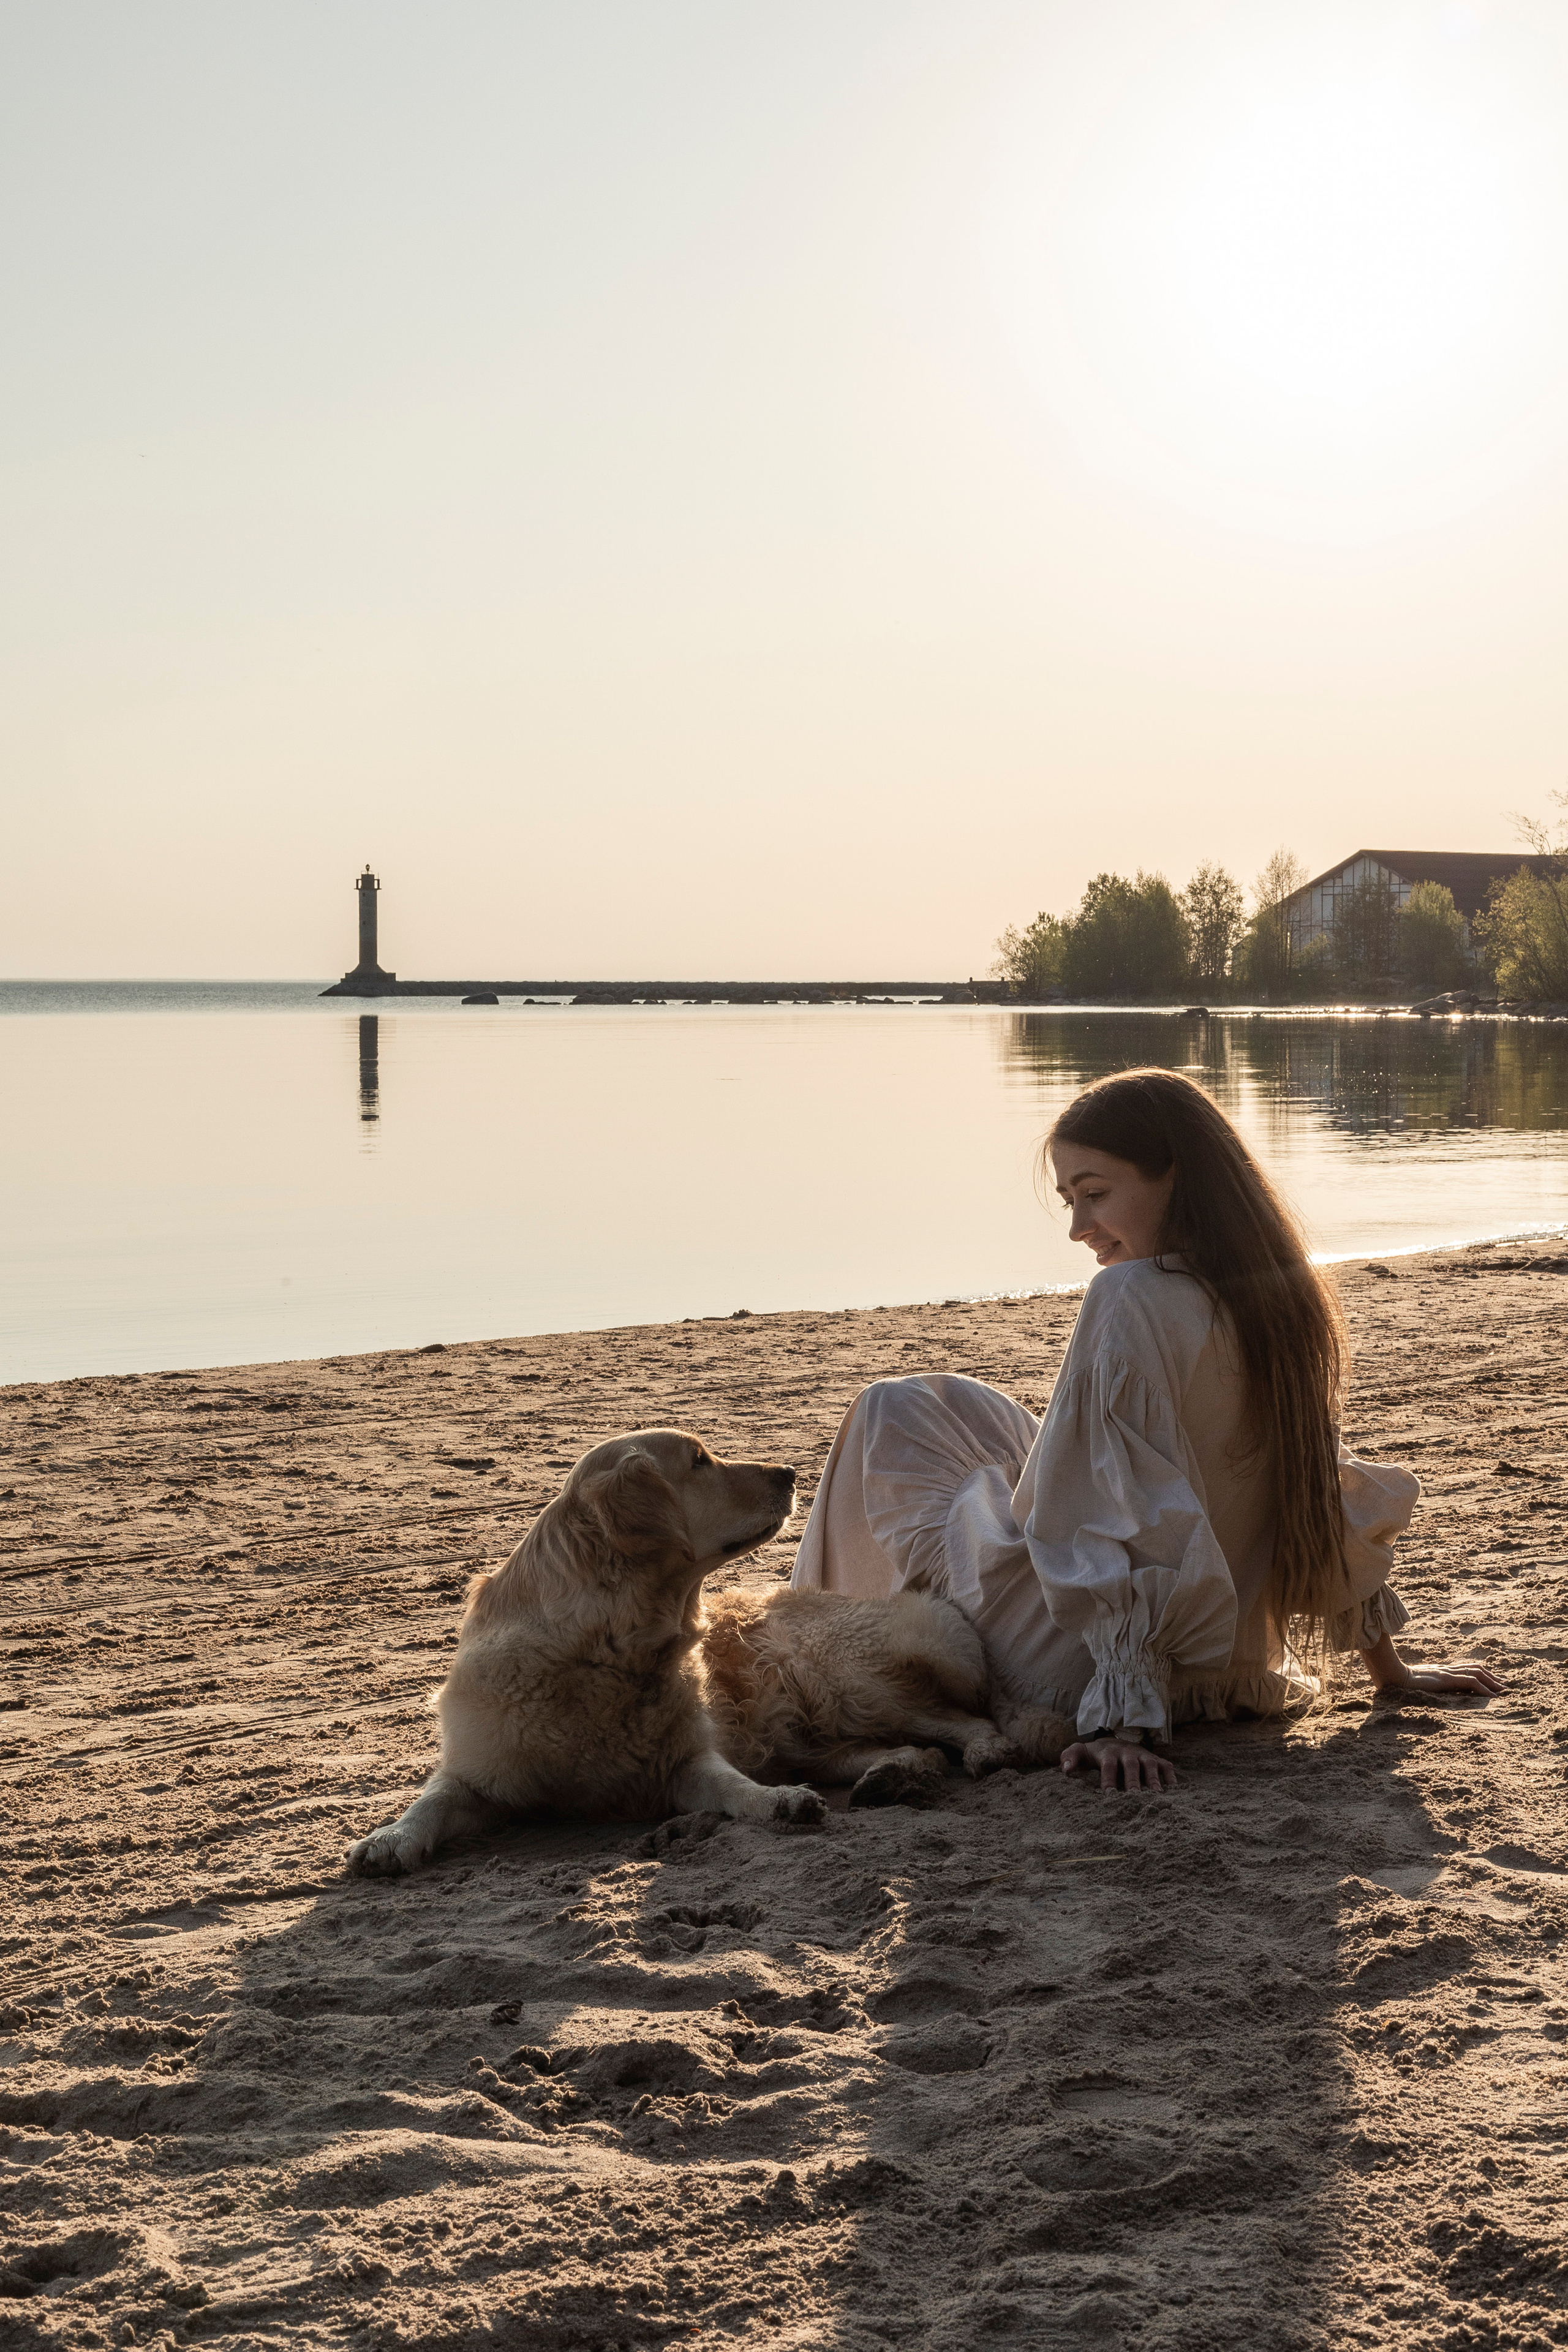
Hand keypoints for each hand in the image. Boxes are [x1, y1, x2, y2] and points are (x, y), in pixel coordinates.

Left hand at [1061, 1736, 1176, 1790]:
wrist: (1112, 1740)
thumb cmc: (1094, 1753)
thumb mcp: (1079, 1752)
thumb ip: (1069, 1758)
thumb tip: (1065, 1770)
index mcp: (1108, 1753)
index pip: (1108, 1765)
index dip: (1108, 1778)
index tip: (1108, 1794)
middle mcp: (1127, 1752)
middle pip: (1131, 1765)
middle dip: (1134, 1780)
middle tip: (1135, 1796)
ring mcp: (1143, 1755)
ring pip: (1150, 1764)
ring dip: (1154, 1778)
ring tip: (1157, 1794)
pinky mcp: (1154, 1758)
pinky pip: (1166, 1765)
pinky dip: (1170, 1775)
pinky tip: (1175, 1789)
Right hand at [1379, 1663, 1504, 1696]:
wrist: (1389, 1676)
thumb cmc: (1396, 1681)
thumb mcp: (1413, 1685)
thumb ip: (1422, 1685)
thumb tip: (1423, 1692)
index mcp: (1439, 1671)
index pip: (1465, 1668)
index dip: (1481, 1673)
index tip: (1492, 1682)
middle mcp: (1445, 1669)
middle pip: (1475, 1668)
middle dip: (1492, 1677)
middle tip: (1505, 1687)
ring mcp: (1446, 1673)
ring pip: (1476, 1674)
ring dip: (1492, 1683)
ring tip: (1503, 1692)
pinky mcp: (1446, 1680)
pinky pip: (1470, 1682)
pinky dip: (1484, 1689)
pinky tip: (1493, 1697)